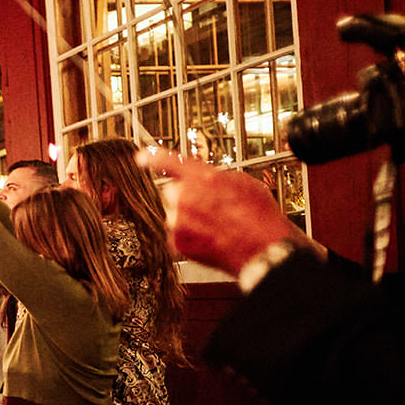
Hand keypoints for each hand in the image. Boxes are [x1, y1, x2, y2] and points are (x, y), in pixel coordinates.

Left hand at [137, 148, 297, 274]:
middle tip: (209, 208)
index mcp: (201, 176)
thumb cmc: (257, 215)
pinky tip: (210, 238)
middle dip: (186, 197)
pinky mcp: (176, 242)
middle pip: (173, 191)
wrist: (263, 247)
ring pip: (175, 214)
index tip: (141, 157)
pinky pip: (177, 235)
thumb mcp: (241, 182)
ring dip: (189, 219)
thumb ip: (215, 177)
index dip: (152, 158)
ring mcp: (178, 220)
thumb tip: (204, 180)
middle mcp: (184, 196)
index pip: (169, 162)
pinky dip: (190, 238)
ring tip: (216, 226)